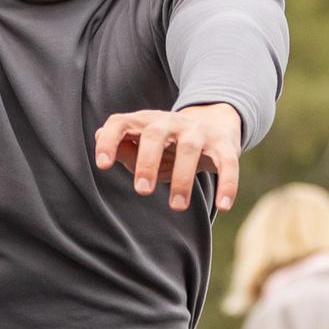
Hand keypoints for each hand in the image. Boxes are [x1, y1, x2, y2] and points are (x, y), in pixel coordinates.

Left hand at [94, 102, 244, 211]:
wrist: (216, 124)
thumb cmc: (171, 145)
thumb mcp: (146, 148)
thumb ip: (125, 150)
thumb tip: (101, 143)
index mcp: (147, 122)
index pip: (122, 123)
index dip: (110, 141)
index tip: (103, 165)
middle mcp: (171, 122)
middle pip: (155, 135)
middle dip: (147, 162)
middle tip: (142, 191)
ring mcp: (199, 131)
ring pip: (189, 148)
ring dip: (182, 179)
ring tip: (177, 206)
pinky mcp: (224, 144)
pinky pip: (227, 163)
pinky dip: (227, 183)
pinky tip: (224, 205)